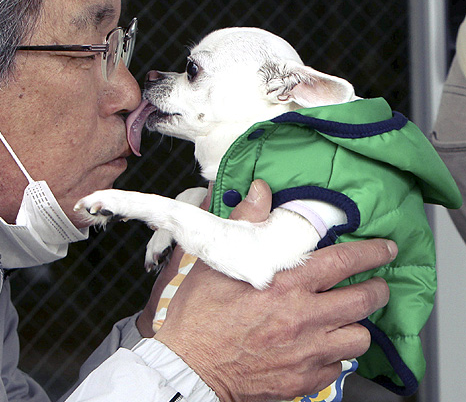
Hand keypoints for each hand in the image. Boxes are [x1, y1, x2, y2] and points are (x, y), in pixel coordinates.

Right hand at [152, 179, 393, 401]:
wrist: (190, 367)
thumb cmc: (199, 317)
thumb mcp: (218, 263)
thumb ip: (246, 224)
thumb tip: (261, 192)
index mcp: (285, 284)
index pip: (344, 261)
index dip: (372, 252)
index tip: (385, 249)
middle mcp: (303, 318)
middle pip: (363, 301)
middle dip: (376, 290)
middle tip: (375, 286)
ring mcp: (307, 353)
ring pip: (359, 338)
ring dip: (355, 326)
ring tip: (343, 321)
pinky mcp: (304, 381)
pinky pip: (338, 368)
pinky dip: (333, 357)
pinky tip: (317, 349)